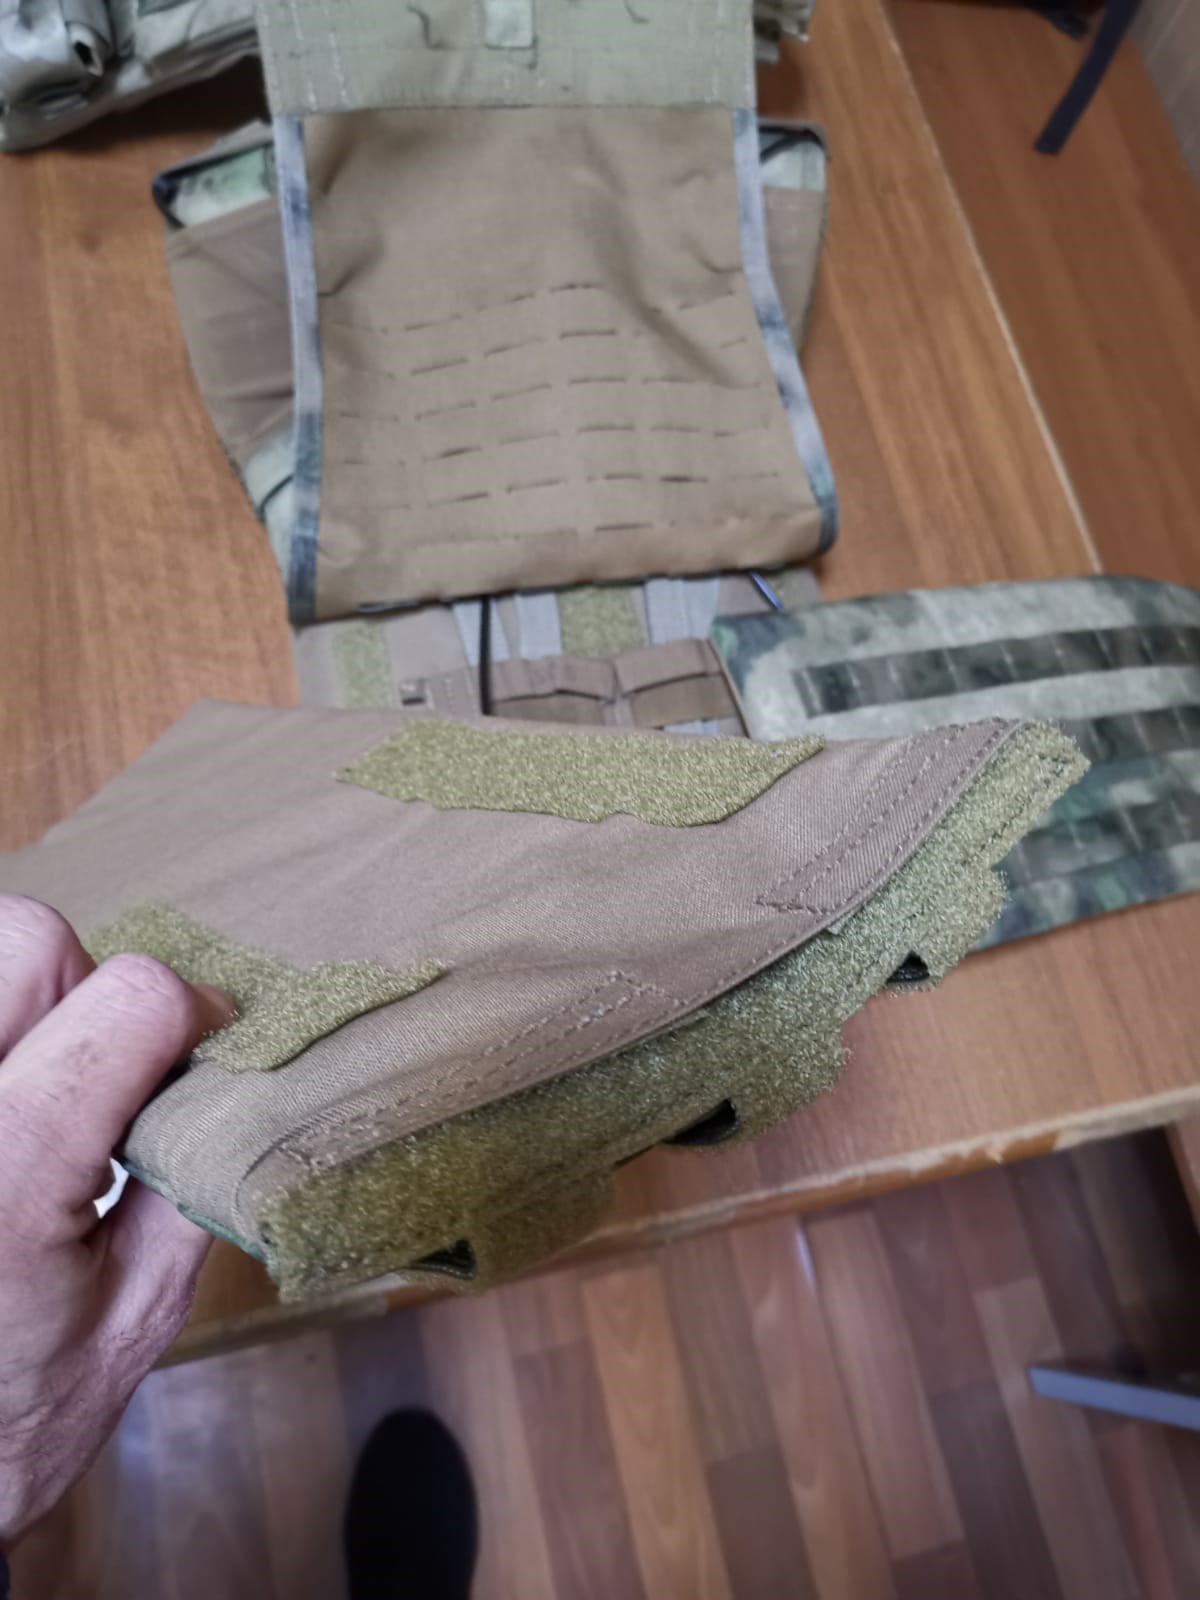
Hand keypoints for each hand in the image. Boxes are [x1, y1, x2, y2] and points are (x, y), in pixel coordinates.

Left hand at [0, 894, 231, 1548]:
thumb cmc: (9, 1422)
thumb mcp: (134, 1318)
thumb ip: (186, 1181)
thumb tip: (223, 1077)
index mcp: (8, 1176)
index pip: (128, 1001)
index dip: (189, 1013)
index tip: (202, 1049)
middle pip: (28, 940)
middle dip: (88, 986)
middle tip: (100, 1067)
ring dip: (23, 995)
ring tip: (34, 1083)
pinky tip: (5, 1095)